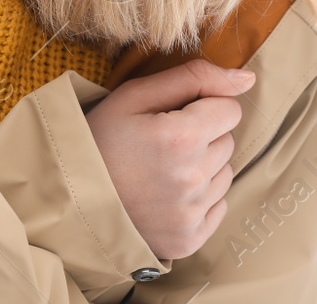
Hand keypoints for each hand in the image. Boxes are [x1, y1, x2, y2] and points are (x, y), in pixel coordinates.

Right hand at [83, 59, 253, 258]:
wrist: (68, 197)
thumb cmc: (100, 138)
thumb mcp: (135, 95)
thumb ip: (194, 77)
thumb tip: (247, 78)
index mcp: (182, 136)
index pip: (230, 110)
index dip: (203, 106)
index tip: (174, 114)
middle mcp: (193, 178)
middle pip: (228, 141)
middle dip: (202, 136)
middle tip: (161, 143)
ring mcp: (192, 213)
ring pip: (225, 174)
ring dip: (202, 167)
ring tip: (162, 169)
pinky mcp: (190, 239)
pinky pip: (218, 206)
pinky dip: (199, 199)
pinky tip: (166, 194)